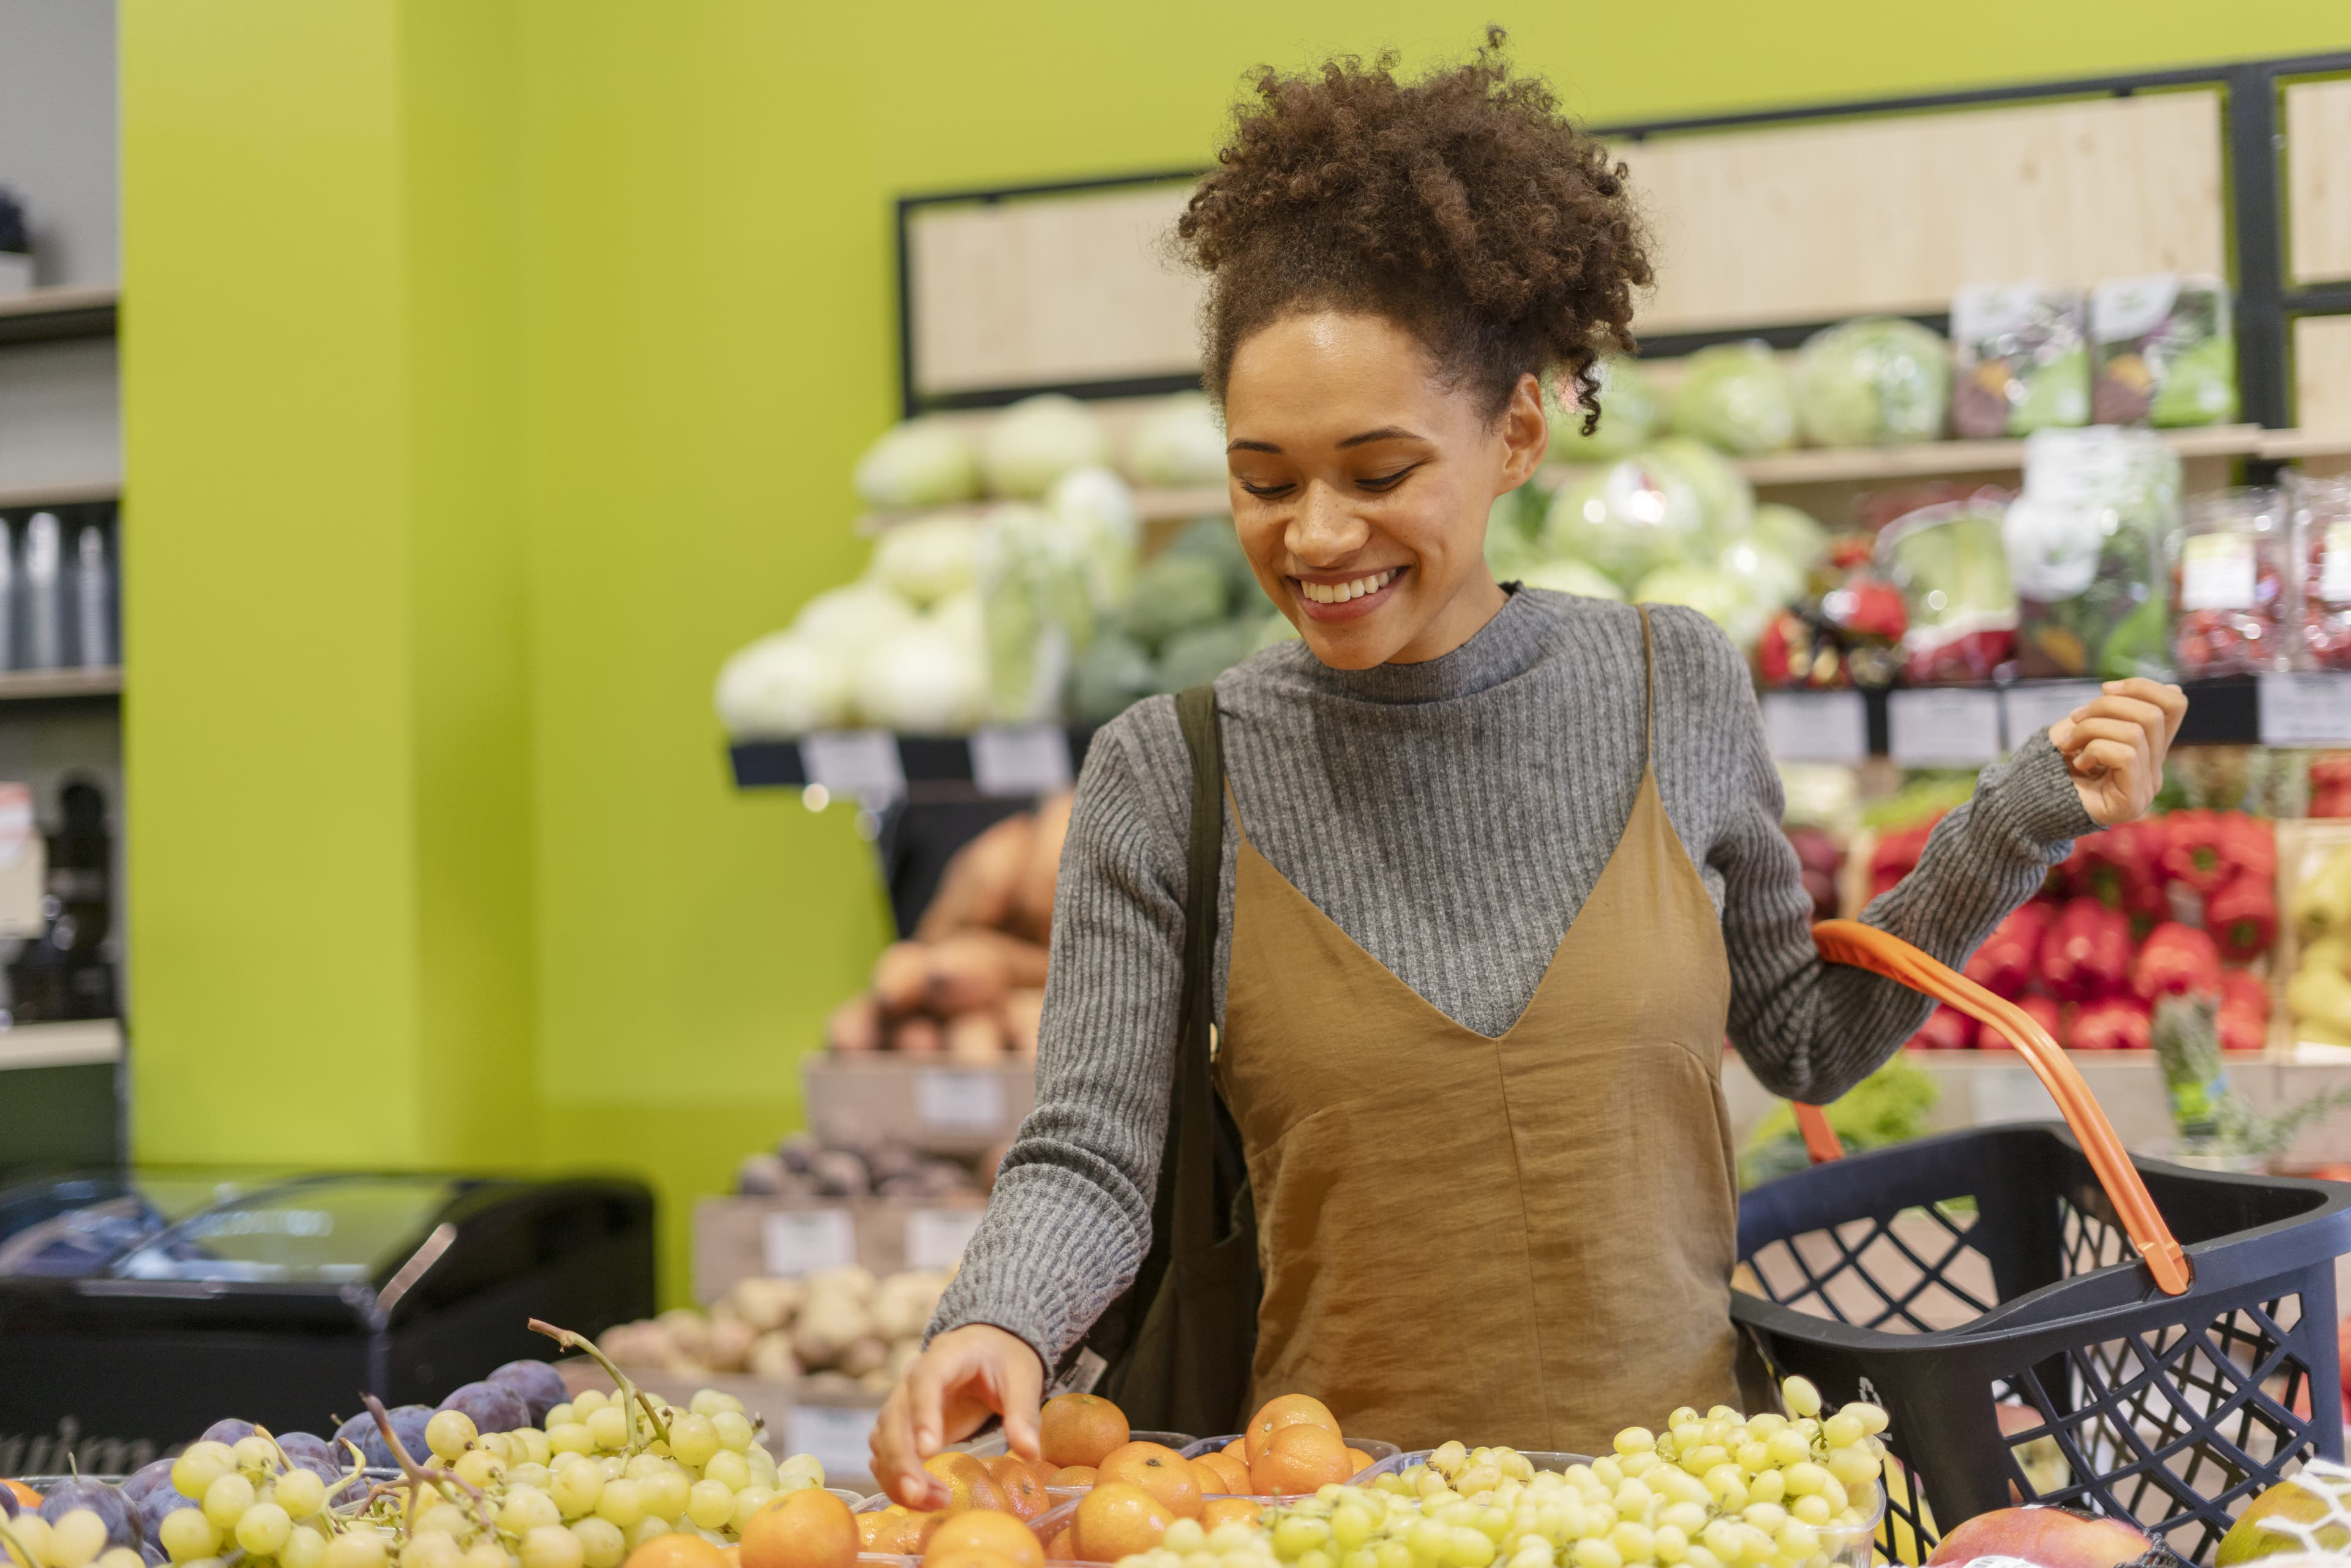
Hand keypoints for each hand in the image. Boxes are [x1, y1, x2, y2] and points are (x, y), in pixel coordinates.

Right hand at [869, 1324, 1044, 1506]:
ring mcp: (903, 1403)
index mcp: (945, 1356)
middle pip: (894, 1417)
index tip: (930, 1451)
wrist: (989, 1348)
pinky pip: (885, 1454)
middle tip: (919, 1495)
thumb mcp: (1022, 1378)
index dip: (923, 1415)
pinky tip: (922, 1500)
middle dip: (902, 1460)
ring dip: (898, 1475)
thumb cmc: (1004, 1360)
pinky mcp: (903, 1427)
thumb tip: (1030, 1452)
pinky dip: (895, 1479)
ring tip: (934, 1502)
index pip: (924, 1381)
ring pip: (883, 1439)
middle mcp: (913, 1379)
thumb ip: (1023, 1413)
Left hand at [2047, 678, 2187, 825]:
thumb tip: (2171, 685)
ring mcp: (2146, 788)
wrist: (2031, 801)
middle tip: (2074, 719)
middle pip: (2153, 714)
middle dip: (2106, 706)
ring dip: (2091, 729)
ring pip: (2135, 733)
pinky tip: (2079, 764)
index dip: (2143, 687)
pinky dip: (2094, 750)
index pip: (2174, 705)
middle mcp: (2154, 768)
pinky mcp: (2133, 803)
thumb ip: (2121, 709)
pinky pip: (2126, 756)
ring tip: (2068, 743)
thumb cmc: (2056, 760)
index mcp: (2147, 747)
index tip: (2104, 689)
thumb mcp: (2086, 725)